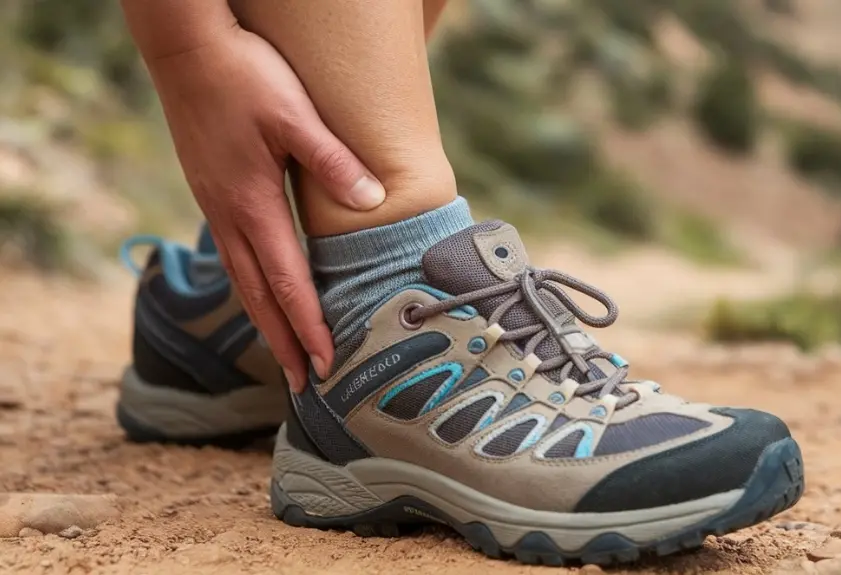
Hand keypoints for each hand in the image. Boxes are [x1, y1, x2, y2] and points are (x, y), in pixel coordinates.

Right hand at [147, 25, 382, 391]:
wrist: (185, 47)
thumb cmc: (243, 75)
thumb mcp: (293, 113)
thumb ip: (332, 160)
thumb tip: (372, 201)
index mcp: (252, 205)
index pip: (287, 282)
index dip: (309, 326)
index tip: (325, 365)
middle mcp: (229, 216)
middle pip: (259, 296)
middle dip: (284, 342)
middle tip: (303, 384)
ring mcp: (216, 206)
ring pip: (242, 280)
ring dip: (266, 320)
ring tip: (284, 353)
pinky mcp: (212, 193)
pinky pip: (235, 256)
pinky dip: (253, 287)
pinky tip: (264, 292)